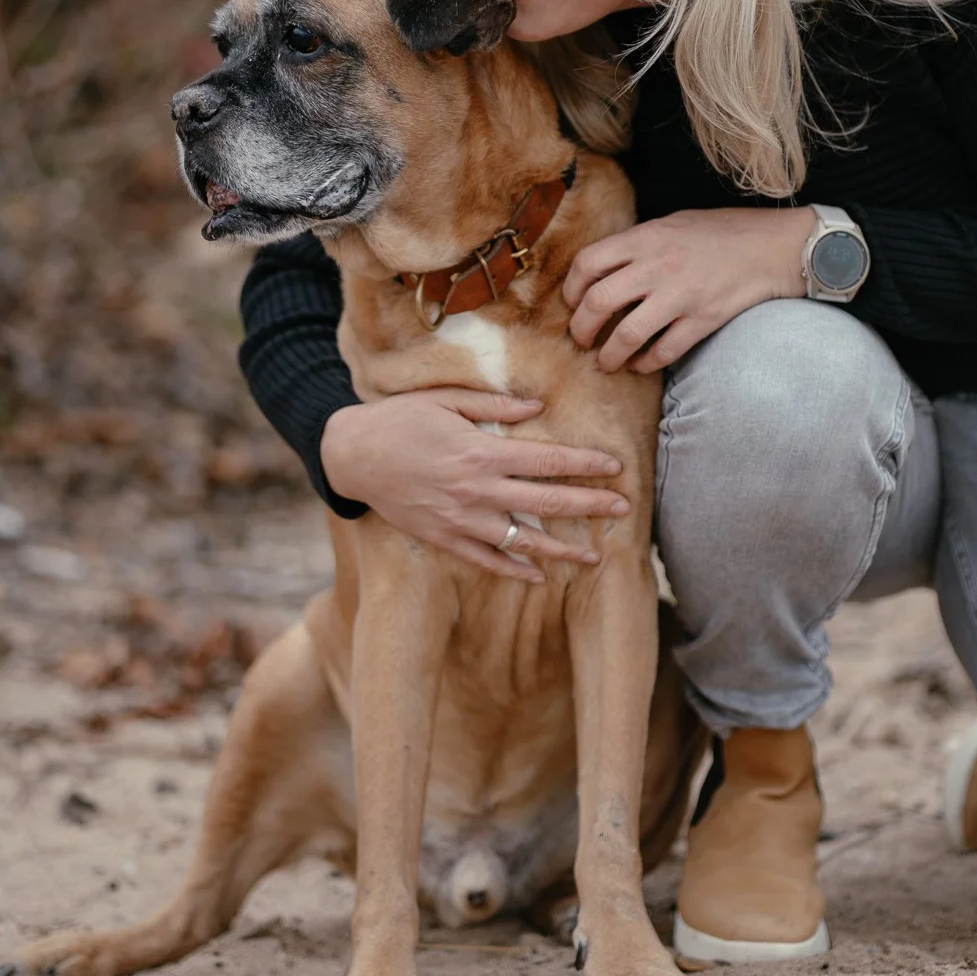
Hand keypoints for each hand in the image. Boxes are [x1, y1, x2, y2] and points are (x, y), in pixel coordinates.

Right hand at [319, 390, 630, 580]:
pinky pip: (486, 559)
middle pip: (545, 503)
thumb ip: (494, 403)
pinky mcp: (443, 539)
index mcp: (480, 451)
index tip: (615, 468)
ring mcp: (460, 519)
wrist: (352, 454)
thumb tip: (539, 407)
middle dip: (589, 507)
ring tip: (594, 559)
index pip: (547, 460)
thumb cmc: (400, 418)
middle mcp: (476, 490)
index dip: (584, 464)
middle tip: (624, 511)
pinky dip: (514, 570)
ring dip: (561, 551)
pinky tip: (539, 576)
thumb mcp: (446, 399)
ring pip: (522, 541)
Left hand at [563, 207, 815, 373]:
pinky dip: (646, 363)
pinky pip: (664, 351)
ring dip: (609, 355)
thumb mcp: (672, 223)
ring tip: (605, 362)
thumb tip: (601, 269)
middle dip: (580, 329)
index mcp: (646, 237)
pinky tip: (641, 364)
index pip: (588, 263)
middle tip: (581, 339)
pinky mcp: (703, 320)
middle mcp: (658, 266)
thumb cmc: (721, 232)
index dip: (570, 288)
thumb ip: (637, 244)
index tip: (572, 303)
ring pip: (626, 335)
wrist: (772, 247)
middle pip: (598, 302)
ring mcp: (681, 295)